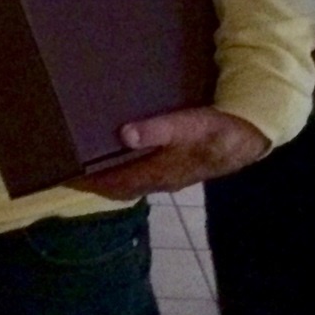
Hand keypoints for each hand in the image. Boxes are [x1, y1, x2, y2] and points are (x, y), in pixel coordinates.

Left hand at [72, 107, 271, 200]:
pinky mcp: (178, 169)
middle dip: (97, 183)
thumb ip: (156, 130)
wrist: (247, 139)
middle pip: (121, 188)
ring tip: (91, 165)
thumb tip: (124, 135)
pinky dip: (128, 171)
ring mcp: (171, 177)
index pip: (117, 185)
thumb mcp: (186, 126)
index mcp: (159, 174)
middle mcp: (161, 181)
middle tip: (72, 173)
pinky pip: (144, 175)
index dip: (92, 184)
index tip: (67, 179)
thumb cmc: (215, 131)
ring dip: (112, 178)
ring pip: (133, 183)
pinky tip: (125, 157)